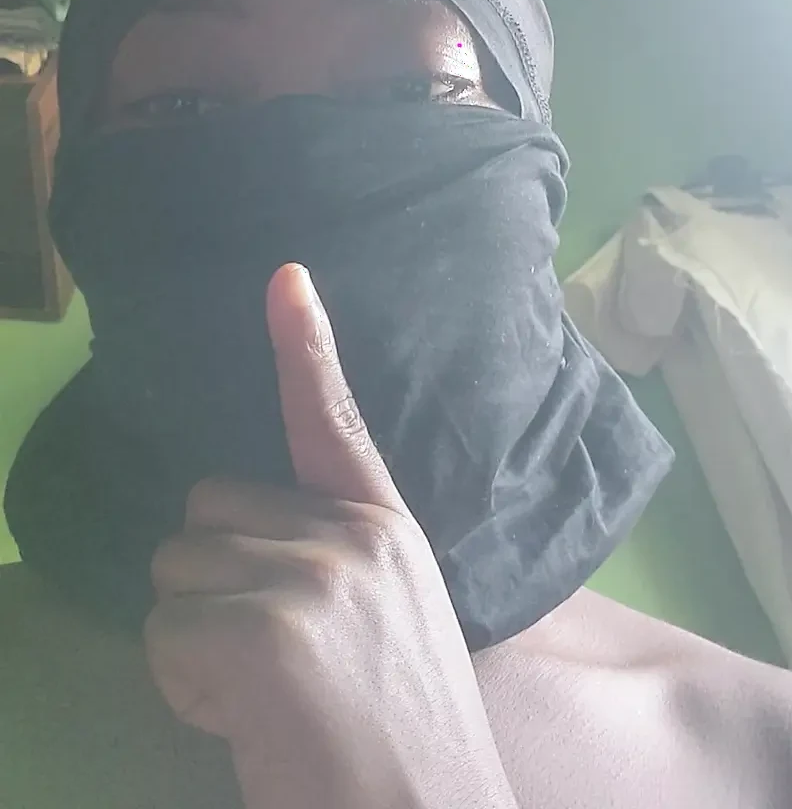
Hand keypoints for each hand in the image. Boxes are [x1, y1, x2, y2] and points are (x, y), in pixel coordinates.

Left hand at [144, 264, 516, 808]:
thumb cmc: (403, 741)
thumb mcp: (388, 619)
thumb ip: (331, 558)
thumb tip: (237, 533)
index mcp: (385, 527)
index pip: (332, 419)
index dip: (304, 344)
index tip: (285, 275)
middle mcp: (352, 535)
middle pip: (204, 514)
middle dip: (211, 585)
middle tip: (271, 664)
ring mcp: (312, 575)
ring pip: (173, 574)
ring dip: (195, 642)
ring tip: (266, 698)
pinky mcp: (267, 631)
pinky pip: (164, 635)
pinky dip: (185, 690)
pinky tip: (251, 726)